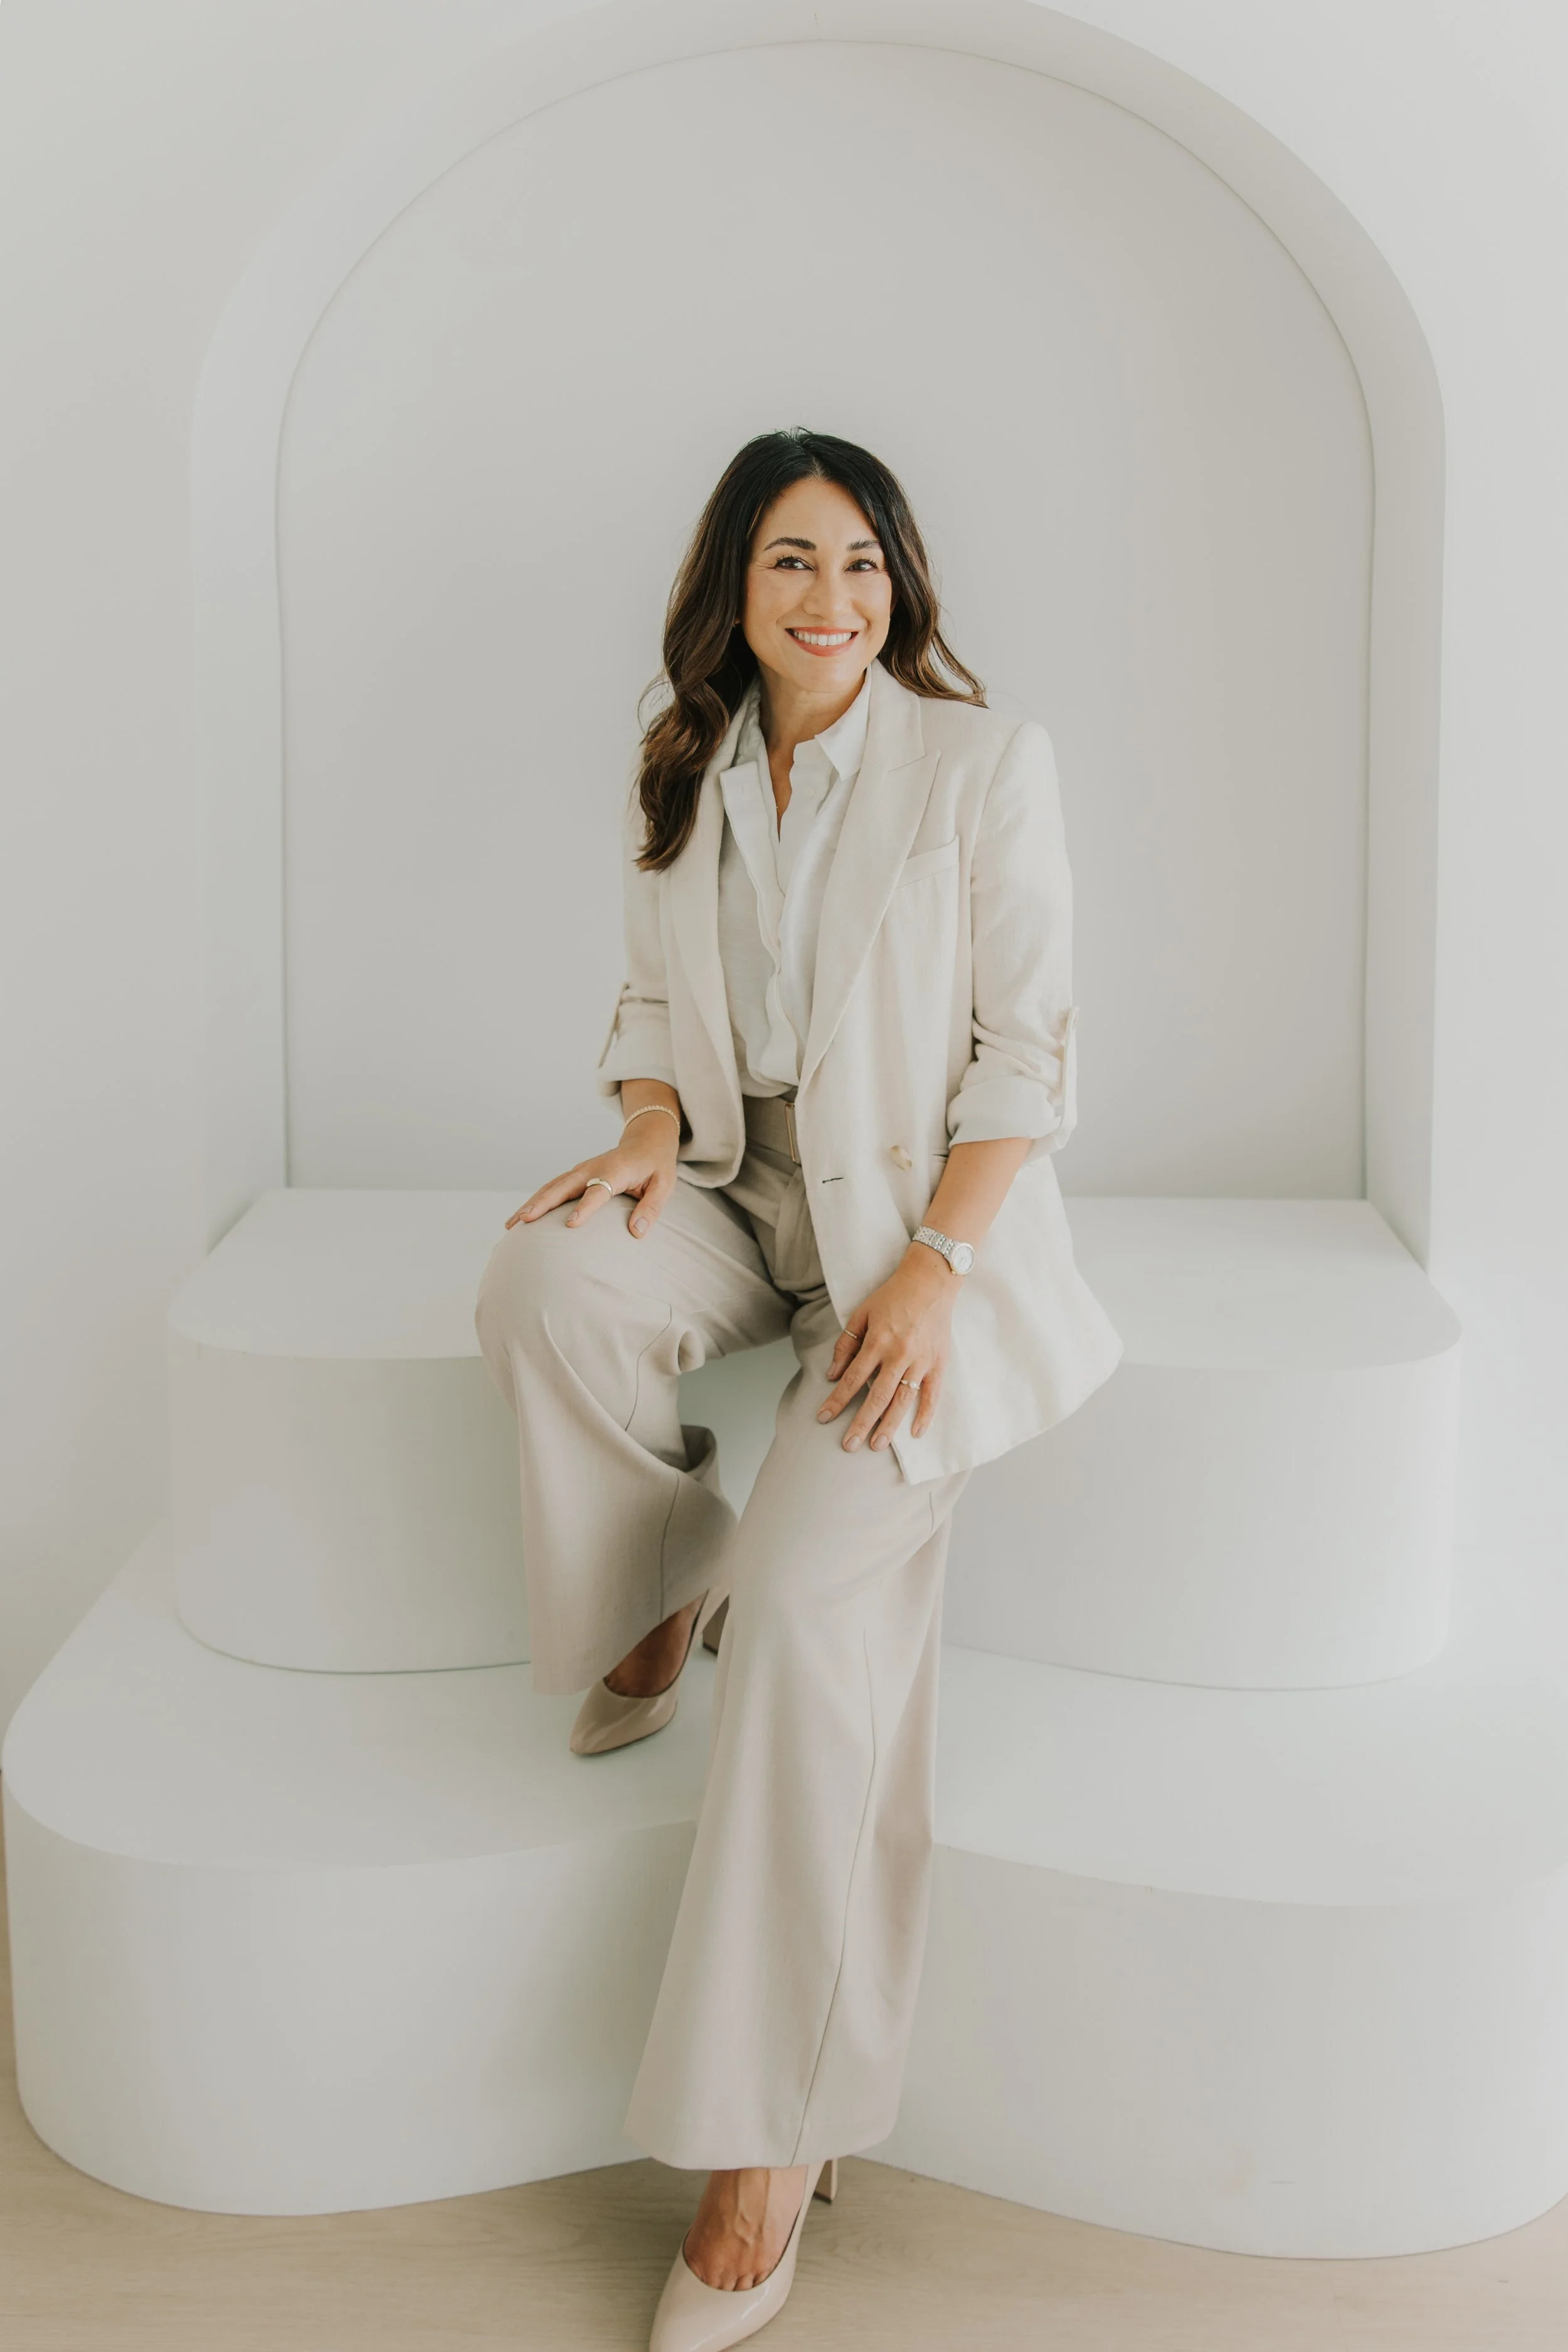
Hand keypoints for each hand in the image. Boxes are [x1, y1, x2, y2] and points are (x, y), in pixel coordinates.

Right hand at [506, 1121, 677, 1237]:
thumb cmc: (657, 1166)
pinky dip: (535, 1201)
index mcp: (616, 1170)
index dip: (585, 1207)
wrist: (647, 1140)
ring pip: (551, 1187)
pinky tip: (521, 1217)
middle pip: (563, 1186)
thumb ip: (651, 1208)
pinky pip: (552, 1188)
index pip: (598, 1190)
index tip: (571, 1224)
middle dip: (543, 1203)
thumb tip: (637, 1232)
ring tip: (512, 1224)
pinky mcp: (575, 1176)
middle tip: (525, 1220)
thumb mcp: (664, 1186)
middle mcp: (593, 1168)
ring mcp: (581, 1171)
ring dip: (532, 1204)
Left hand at [817, 1245, 955, 1450]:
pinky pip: (932, 1394)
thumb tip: (832, 1374)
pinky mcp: (938, 1363)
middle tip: (848, 1446)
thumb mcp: (861, 1313)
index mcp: (877, 1342)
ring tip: (877, 1445)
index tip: (824, 1418)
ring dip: (889, 1425)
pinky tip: (915, 1433)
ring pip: (903, 1400)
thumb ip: (846, 1345)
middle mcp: (899, 1355)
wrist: (930, 1281)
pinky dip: (925, 1414)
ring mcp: (921, 1361)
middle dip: (861, 1423)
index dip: (837, 1400)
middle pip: (877, 1397)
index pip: (853, 1379)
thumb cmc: (892, 1296)